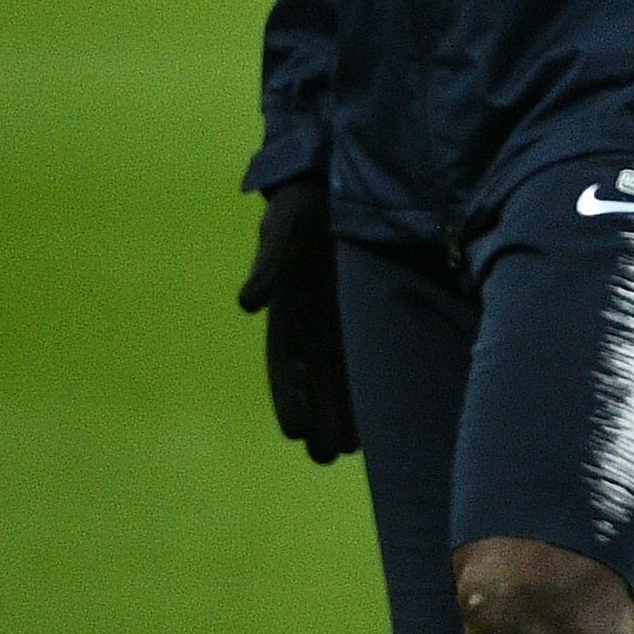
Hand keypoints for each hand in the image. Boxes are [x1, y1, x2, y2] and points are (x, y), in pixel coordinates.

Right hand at [237, 173, 356, 462]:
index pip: (287, 361)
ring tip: (351, 450)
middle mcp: (317, 318)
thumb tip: (246, 304)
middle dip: (321, 417)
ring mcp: (348, 317)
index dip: (290, 395)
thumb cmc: (308, 199)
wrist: (351, 175)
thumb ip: (270, 262)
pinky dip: (377, 385)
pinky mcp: (380, 308)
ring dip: (347, 412)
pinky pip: (375, 354)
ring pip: (346, 375)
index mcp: (290, 304)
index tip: (295, 431)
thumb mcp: (286, 224)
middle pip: (318, 378)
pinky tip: (388, 414)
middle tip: (327, 458)